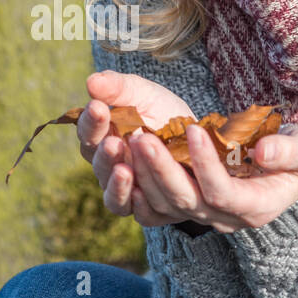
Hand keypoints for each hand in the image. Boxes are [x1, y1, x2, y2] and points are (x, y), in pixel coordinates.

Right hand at [76, 70, 194, 218]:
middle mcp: (113, 172)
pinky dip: (140, 206)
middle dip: (105, 156)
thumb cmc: (168, 117)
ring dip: (121, 182)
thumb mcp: (146, 95)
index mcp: (104, 141)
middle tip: (114, 142)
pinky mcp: (157, 212)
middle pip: (100, 169)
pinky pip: (143, 216)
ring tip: (127, 167)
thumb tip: (92, 81)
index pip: (88, 136)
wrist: (209, 142)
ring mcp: (132, 195)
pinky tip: (142, 193)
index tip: (98, 107)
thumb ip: (119, 88)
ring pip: (116, 199)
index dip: (91, 124)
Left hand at [127, 120, 297, 233]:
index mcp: (256, 206)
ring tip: (130, 138)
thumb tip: (265, 150)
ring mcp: (203, 215)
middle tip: (142, 136)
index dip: (206, 165)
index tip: (192, 129)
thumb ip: (290, 151)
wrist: (285, 171)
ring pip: (164, 204)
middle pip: (186, 201)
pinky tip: (122, 162)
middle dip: (163, 169)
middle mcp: (225, 218)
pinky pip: (154, 208)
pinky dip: (135, 189)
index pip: (223, 193)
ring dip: (144, 173)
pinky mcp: (185, 207)